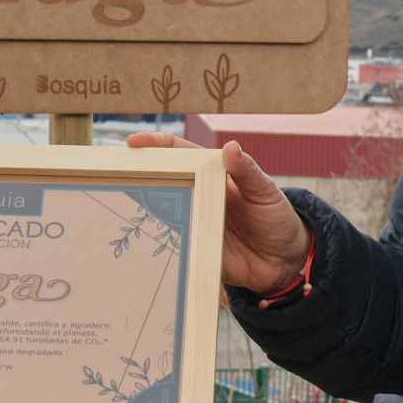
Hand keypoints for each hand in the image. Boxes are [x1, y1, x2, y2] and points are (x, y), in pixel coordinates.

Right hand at [123, 133, 309, 292]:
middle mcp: (200, 196)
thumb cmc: (276, 217)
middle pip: (164, 182)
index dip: (157, 146)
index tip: (134, 142)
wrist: (286, 260)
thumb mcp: (266, 191)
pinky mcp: (195, 249)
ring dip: (143, 207)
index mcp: (215, 175)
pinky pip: (174, 244)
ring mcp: (195, 222)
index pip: (181, 154)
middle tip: (116, 173)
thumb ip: (247, 171)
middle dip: (139, 175)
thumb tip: (230, 147)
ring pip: (163, 212)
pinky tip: (143, 238)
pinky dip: (158, 241)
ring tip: (122, 201)